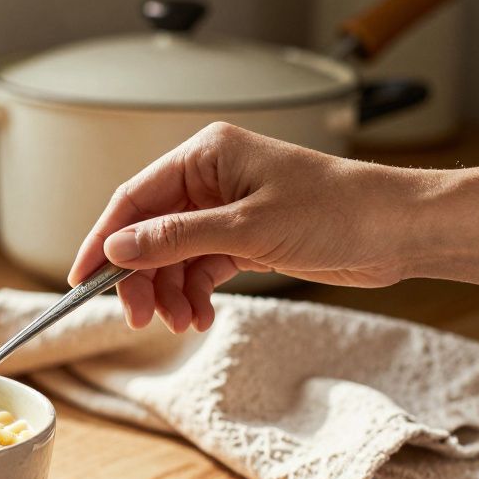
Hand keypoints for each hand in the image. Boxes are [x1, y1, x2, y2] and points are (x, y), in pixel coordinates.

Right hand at [67, 122, 444, 332]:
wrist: (397, 230)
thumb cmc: (335, 211)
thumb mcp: (246, 228)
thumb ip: (175, 239)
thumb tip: (115, 249)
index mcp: (204, 155)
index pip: (132, 199)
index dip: (101, 240)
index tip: (81, 278)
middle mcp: (209, 179)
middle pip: (147, 232)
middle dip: (140, 278)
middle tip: (138, 317)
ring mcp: (224, 209)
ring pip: (171, 256)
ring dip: (169, 293)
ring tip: (181, 322)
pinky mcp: (242, 238)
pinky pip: (198, 268)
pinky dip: (194, 294)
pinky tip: (200, 316)